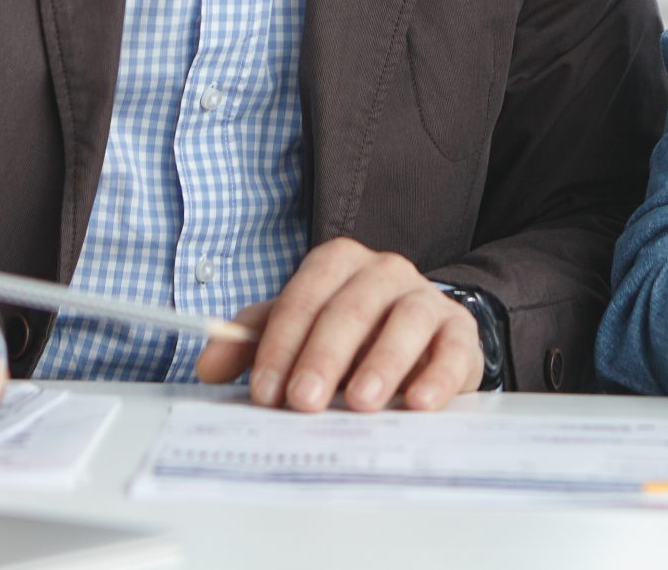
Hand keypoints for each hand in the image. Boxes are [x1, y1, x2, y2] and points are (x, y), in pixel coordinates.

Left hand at [193, 237, 483, 412]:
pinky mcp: (460, 333)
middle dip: (323, 356)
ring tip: (362, 402)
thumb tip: (207, 365)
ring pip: (406, 320)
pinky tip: (419, 403)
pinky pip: (453, 349)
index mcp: (338, 264)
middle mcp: (384, 272)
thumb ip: (253, 344)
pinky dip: (438, 376)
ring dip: (382, 362)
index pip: (305, 296)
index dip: (281, 344)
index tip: (265, 392)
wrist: (421, 335)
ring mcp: (426, 299)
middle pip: (352, 307)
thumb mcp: (298, 331)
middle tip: (304, 401)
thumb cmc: (350, 334)